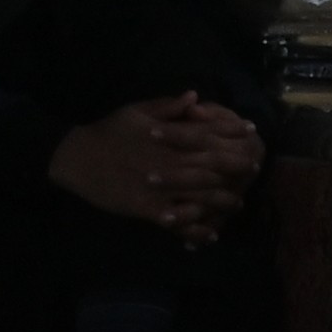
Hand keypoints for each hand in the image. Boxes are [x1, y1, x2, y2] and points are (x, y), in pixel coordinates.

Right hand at [53, 93, 256, 236]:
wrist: (76, 157)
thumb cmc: (108, 132)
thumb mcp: (135, 112)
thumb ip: (167, 106)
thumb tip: (194, 96)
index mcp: (169, 138)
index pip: (209, 133)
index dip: (232, 132)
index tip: (251, 131)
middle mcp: (169, 162)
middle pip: (213, 166)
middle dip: (236, 167)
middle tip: (254, 168)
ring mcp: (160, 187)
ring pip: (201, 195)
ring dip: (223, 200)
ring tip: (236, 203)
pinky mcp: (147, 207)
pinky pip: (178, 221)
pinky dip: (195, 229)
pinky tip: (211, 235)